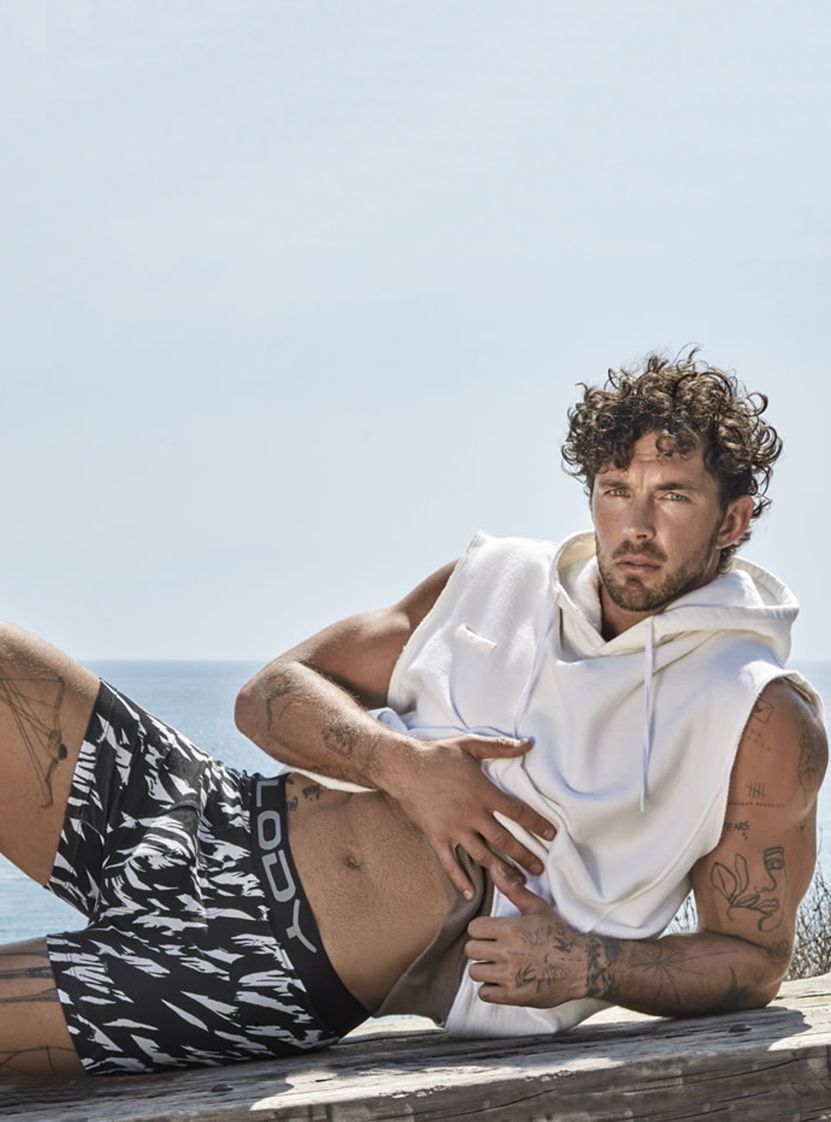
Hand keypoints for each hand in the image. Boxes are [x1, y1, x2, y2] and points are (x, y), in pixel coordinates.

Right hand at [384, 734, 555, 898]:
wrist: (403, 767)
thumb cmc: (438, 755)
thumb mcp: (471, 745)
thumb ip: (500, 746)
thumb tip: (528, 743)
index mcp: (482, 792)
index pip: (516, 812)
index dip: (536, 824)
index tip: (551, 835)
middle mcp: (471, 814)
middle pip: (504, 840)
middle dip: (524, 856)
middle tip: (540, 869)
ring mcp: (453, 829)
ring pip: (482, 855)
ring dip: (502, 870)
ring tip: (517, 882)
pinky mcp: (436, 837)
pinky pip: (450, 864)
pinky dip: (460, 880)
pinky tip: (471, 894)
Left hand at [464, 864, 584, 1007]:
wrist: (582, 965)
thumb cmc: (558, 934)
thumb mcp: (537, 908)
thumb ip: (513, 889)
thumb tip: (495, 868)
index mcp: (510, 929)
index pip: (473, 928)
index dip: (480, 930)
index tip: (490, 932)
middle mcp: (507, 952)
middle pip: (471, 950)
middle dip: (479, 948)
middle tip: (491, 949)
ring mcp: (510, 976)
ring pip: (475, 972)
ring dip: (483, 968)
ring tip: (495, 965)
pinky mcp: (514, 996)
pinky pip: (485, 993)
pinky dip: (490, 988)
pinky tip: (501, 981)